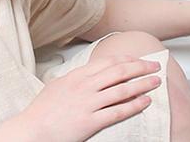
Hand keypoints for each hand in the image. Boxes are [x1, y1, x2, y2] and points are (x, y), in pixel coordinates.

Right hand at [21, 54, 161, 141]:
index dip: (127, 59)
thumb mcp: (57, 86)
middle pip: (119, 72)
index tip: (138, 59)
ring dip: (142, 84)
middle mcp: (85, 86)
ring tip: (156, 82)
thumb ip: (74, 79)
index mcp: (77, 76)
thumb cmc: (42, 111)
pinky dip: (134, 105)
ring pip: (122, 89)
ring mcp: (89, 103)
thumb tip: (87, 75)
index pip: (108, 62)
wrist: (33, 129)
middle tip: (155, 66)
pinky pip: (118, 111)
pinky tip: (145, 102)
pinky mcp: (91, 121)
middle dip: (141, 67)